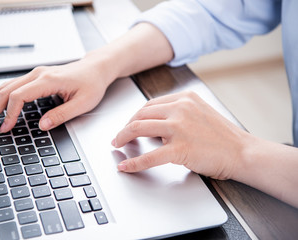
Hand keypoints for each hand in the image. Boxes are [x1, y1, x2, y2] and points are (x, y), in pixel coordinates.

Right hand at [0, 57, 112, 132]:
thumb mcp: (83, 103)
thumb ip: (62, 115)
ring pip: (5, 86)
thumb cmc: (92, 84)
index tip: (5, 128)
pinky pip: (12, 86)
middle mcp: (38, 74)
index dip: (9, 114)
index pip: (19, 96)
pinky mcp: (36, 77)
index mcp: (49, 80)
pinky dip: (0, 96)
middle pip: (6, 90)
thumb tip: (42, 126)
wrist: (96, 69)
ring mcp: (36, 74)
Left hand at [112, 91, 249, 179]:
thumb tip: (154, 124)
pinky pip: (150, 156)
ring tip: (117, 145)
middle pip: (141, 114)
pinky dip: (134, 162)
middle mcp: (180, 108)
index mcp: (184, 98)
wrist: (242, 152)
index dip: (135, 116)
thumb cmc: (222, 136)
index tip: (129, 124)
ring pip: (139, 128)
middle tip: (118, 136)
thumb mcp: (200, 113)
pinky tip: (126, 166)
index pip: (150, 105)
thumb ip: (178, 113)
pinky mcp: (180, 148)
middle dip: (125, 126)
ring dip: (123, 137)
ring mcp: (179, 127)